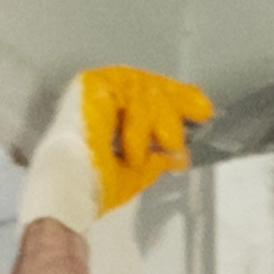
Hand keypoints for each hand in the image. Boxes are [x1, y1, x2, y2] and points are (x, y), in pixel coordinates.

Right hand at [22, 63, 212, 228]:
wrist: (72, 189)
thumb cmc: (93, 187)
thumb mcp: (136, 173)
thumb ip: (156, 158)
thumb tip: (178, 157)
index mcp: (107, 116)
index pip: (146, 98)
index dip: (174, 99)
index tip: (200, 108)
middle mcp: (101, 97)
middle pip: (148, 86)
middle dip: (177, 99)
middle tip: (200, 110)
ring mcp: (95, 87)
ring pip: (143, 88)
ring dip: (160, 116)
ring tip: (166, 141)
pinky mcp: (92, 83)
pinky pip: (131, 90)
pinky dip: (140, 118)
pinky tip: (136, 144)